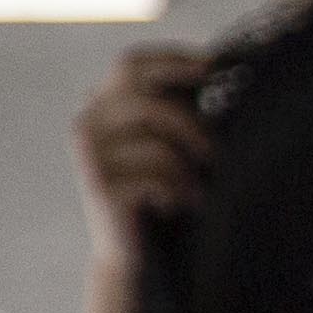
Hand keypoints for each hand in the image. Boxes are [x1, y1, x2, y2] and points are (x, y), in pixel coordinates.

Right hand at [74, 44, 212, 258]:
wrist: (139, 252)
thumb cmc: (166, 190)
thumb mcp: (174, 141)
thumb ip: (182, 105)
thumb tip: (224, 66)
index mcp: (104, 105)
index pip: (132, 64)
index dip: (173, 59)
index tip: (216, 66)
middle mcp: (88, 123)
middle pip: (146, 97)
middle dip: (191, 121)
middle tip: (216, 151)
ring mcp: (90, 154)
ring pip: (157, 139)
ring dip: (191, 166)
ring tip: (198, 189)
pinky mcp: (100, 185)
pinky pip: (157, 174)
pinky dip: (182, 190)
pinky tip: (178, 205)